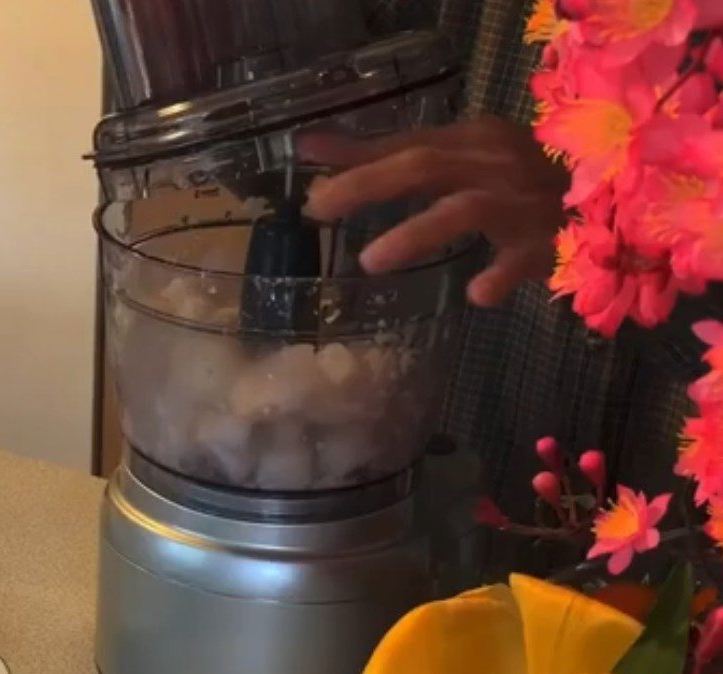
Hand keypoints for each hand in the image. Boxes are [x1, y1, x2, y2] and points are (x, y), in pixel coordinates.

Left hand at [300, 116, 568, 306]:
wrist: (605, 204)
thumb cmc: (520, 186)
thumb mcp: (462, 161)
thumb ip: (396, 158)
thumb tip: (317, 150)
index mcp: (474, 141)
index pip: (407, 141)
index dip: (356, 151)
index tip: (305, 157)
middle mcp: (494, 164)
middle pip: (424, 166)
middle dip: (368, 184)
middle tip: (318, 209)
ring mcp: (522, 204)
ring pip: (465, 210)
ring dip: (416, 233)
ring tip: (369, 262)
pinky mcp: (549, 243)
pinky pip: (523, 259)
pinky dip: (500, 274)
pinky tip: (477, 294)